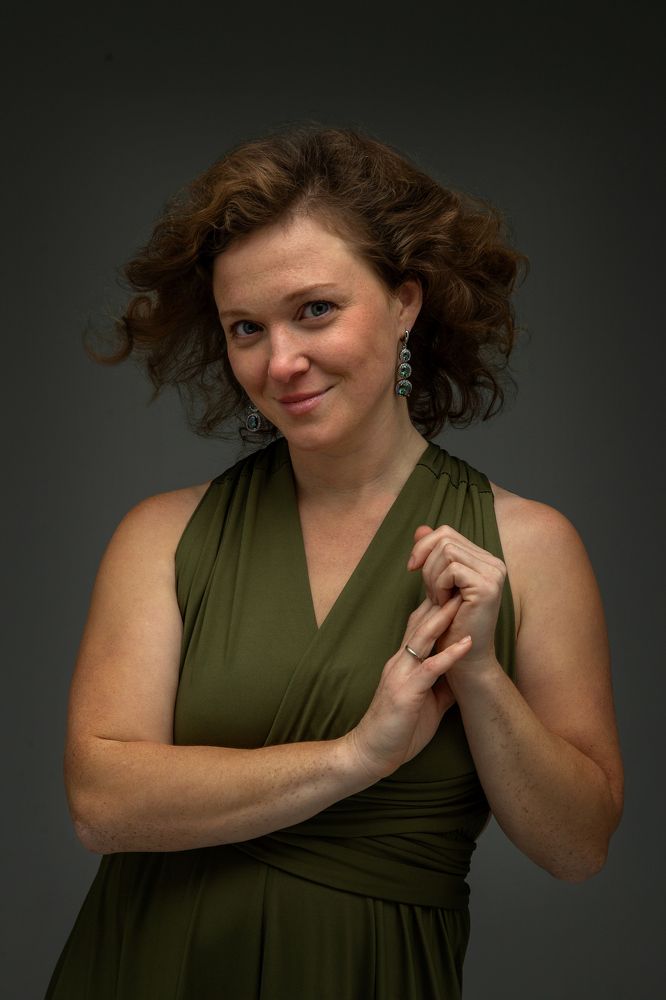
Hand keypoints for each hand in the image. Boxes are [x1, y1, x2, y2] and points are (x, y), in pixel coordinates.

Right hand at [346, 595, 472, 780]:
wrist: (370, 754)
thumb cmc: (398, 730)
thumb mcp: (426, 702)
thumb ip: (441, 683)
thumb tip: (463, 673)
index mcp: (404, 662)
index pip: (420, 625)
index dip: (438, 605)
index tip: (457, 587)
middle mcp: (400, 661)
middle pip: (420, 622)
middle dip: (440, 600)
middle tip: (458, 578)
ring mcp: (401, 674)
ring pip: (422, 638)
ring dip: (442, 618)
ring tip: (462, 599)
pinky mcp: (405, 692)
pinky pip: (429, 669)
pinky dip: (449, 655)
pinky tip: (465, 642)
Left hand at [407, 524, 505, 668]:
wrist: (464, 659)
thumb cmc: (450, 624)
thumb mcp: (437, 583)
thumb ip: (431, 554)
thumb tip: (420, 528)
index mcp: (485, 560)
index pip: (447, 533)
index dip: (424, 546)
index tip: (413, 567)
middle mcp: (494, 563)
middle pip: (445, 538)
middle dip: (426, 562)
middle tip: (429, 591)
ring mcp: (494, 574)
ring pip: (446, 551)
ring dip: (432, 577)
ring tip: (438, 600)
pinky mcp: (487, 587)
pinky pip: (450, 569)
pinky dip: (439, 586)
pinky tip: (444, 604)